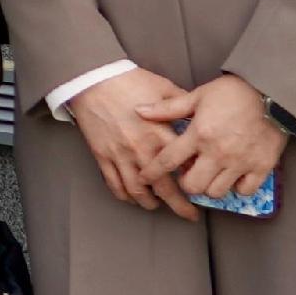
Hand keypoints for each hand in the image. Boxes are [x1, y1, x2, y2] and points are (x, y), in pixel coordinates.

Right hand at [63, 65, 195, 212]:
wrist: (92, 80)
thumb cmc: (128, 81)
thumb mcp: (162, 87)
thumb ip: (181, 104)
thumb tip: (198, 113)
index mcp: (159, 134)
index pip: (183, 167)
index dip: (195, 180)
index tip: (203, 185)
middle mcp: (142, 150)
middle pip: (164, 188)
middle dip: (179, 206)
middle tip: (189, 215)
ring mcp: (121, 156)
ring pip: (137, 192)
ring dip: (150, 203)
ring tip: (157, 206)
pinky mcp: (103, 156)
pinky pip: (114, 184)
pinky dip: (124, 195)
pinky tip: (132, 197)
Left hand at [137, 72, 288, 214]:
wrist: (271, 91)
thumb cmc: (232, 92)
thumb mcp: (197, 96)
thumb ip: (168, 108)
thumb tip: (139, 111)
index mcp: (199, 134)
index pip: (168, 160)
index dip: (152, 172)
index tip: (145, 177)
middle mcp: (218, 152)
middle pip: (192, 186)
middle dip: (186, 183)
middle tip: (188, 174)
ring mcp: (240, 162)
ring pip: (216, 192)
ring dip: (209, 186)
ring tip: (210, 175)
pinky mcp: (261, 167)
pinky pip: (244, 191)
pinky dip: (237, 187)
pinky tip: (233, 177)